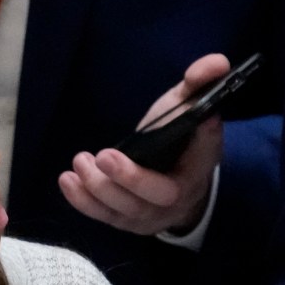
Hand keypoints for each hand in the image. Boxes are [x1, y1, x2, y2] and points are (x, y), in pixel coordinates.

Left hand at [60, 53, 226, 236]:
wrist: (178, 179)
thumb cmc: (181, 139)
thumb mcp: (189, 107)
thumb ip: (200, 84)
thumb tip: (216, 63)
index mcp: (198, 168)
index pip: (199, 160)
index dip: (193, 147)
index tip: (177, 130)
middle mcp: (178, 198)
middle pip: (157, 196)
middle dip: (129, 178)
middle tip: (103, 155)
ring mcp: (151, 215)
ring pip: (126, 210)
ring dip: (99, 187)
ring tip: (81, 160)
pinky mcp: (126, 222)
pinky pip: (104, 217)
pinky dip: (83, 201)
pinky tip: (68, 179)